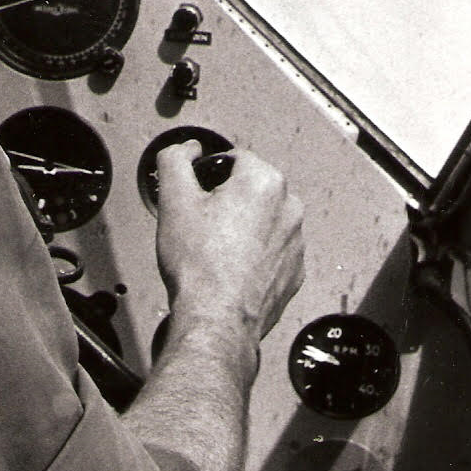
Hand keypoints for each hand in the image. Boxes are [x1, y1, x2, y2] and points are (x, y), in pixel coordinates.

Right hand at [154, 140, 303, 341]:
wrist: (217, 320)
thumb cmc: (200, 266)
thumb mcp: (173, 199)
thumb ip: (176, 159)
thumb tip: (187, 150)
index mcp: (264, 182)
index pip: (234, 159)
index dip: (209, 176)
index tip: (197, 197)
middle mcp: (289, 207)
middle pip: (251, 189)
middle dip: (228, 201)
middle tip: (203, 224)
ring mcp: (296, 242)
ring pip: (264, 219)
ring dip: (244, 227)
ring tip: (216, 250)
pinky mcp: (295, 271)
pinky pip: (273, 250)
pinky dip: (256, 254)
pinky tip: (233, 267)